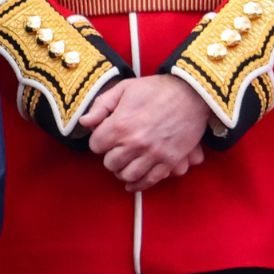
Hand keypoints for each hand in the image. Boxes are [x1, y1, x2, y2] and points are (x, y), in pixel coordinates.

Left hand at [80, 74, 208, 190]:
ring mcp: (153, 154)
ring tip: (124, 163)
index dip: (98, 141)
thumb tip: (84, 122)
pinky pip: (150, 181)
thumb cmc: (154, 89)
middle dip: (109, 156)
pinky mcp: (170, 161)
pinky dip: (138, 184)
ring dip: (122, 171)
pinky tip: (133, 183)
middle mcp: (135, 143)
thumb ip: (101, 106)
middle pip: (110, 163)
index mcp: (120, 124)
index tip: (104, 137)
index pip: (96, 146)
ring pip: (127, 175)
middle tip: (115, 150)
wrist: (190, 94)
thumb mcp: (123, 89)